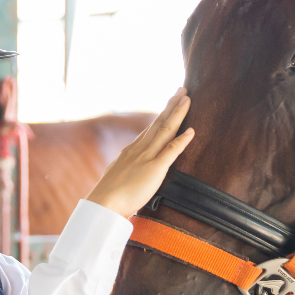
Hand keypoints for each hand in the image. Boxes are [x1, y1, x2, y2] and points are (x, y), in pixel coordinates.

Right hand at [87, 88, 193, 218]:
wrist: (103, 204)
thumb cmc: (109, 197)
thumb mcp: (118, 177)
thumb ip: (126, 170)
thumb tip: (128, 171)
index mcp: (131, 151)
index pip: (150, 130)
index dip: (162, 116)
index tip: (169, 105)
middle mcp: (139, 149)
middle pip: (159, 123)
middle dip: (171, 106)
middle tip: (182, 91)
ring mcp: (147, 157)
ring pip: (165, 130)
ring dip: (178, 114)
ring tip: (187, 99)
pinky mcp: (155, 169)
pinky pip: (171, 151)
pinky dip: (182, 140)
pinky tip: (191, 131)